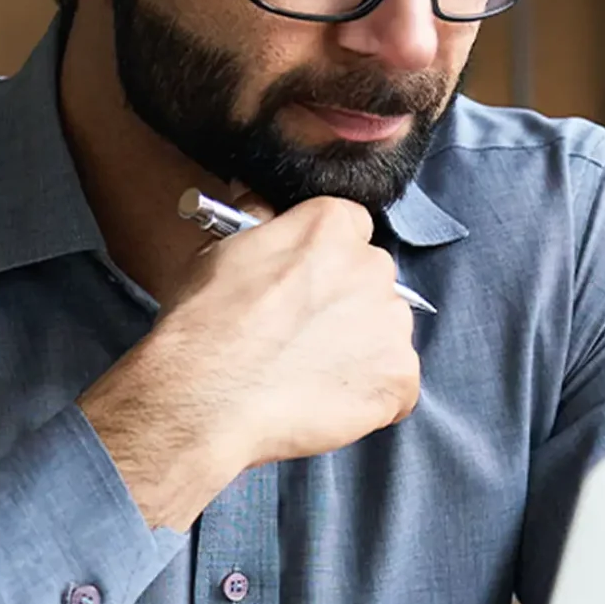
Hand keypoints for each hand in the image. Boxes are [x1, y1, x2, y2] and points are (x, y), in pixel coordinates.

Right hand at [80, 197, 420, 528]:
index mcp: (330, 225)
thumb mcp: (220, 250)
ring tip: (310, 374)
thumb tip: (259, 200)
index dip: (326, 259)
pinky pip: (396, 385)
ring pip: (387, 332)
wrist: (207, 399)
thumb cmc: (205, 326)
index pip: (350, 228)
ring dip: (360, 349)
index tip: (305, 283)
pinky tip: (327, 402)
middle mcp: (371, 266)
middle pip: (373, 279)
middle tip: (302, 335)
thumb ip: (258, 222)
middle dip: (346, 303)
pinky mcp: (399, 377)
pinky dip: (370, 397)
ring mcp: (391, 324)